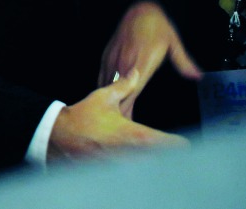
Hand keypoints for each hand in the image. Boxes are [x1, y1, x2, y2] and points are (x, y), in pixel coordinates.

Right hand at [48, 69, 188, 161]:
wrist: (59, 134)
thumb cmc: (81, 116)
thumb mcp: (103, 97)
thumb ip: (123, 85)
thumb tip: (135, 73)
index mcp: (130, 133)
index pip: (160, 141)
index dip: (175, 144)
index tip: (186, 144)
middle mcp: (127, 151)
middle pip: (157, 159)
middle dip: (168, 157)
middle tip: (179, 154)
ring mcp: (119, 163)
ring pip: (144, 168)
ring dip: (153, 163)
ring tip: (164, 161)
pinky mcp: (110, 170)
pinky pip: (128, 172)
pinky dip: (136, 168)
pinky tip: (140, 166)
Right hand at [97, 2, 200, 117]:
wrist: (138, 7)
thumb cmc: (157, 26)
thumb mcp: (174, 43)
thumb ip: (184, 62)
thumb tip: (198, 76)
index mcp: (141, 62)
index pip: (132, 93)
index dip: (128, 111)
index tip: (128, 127)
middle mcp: (125, 63)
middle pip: (117, 94)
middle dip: (117, 113)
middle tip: (118, 133)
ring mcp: (113, 59)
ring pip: (105, 87)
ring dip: (108, 104)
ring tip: (110, 122)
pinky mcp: (106, 56)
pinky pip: (101, 78)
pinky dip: (102, 91)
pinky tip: (105, 101)